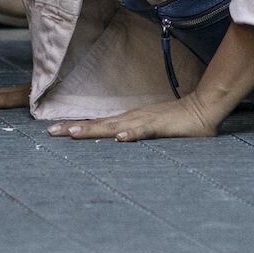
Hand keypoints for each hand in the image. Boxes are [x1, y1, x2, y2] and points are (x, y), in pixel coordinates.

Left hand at [48, 96, 228, 141]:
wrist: (204, 108)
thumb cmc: (179, 123)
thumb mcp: (153, 132)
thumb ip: (139, 138)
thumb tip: (121, 144)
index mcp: (128, 121)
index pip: (98, 125)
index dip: (76, 128)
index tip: (54, 131)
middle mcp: (132, 119)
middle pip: (98, 125)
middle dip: (73, 129)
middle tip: (49, 132)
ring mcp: (145, 121)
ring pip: (115, 126)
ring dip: (94, 130)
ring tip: (73, 134)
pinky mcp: (161, 126)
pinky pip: (144, 131)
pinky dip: (131, 134)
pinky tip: (120, 139)